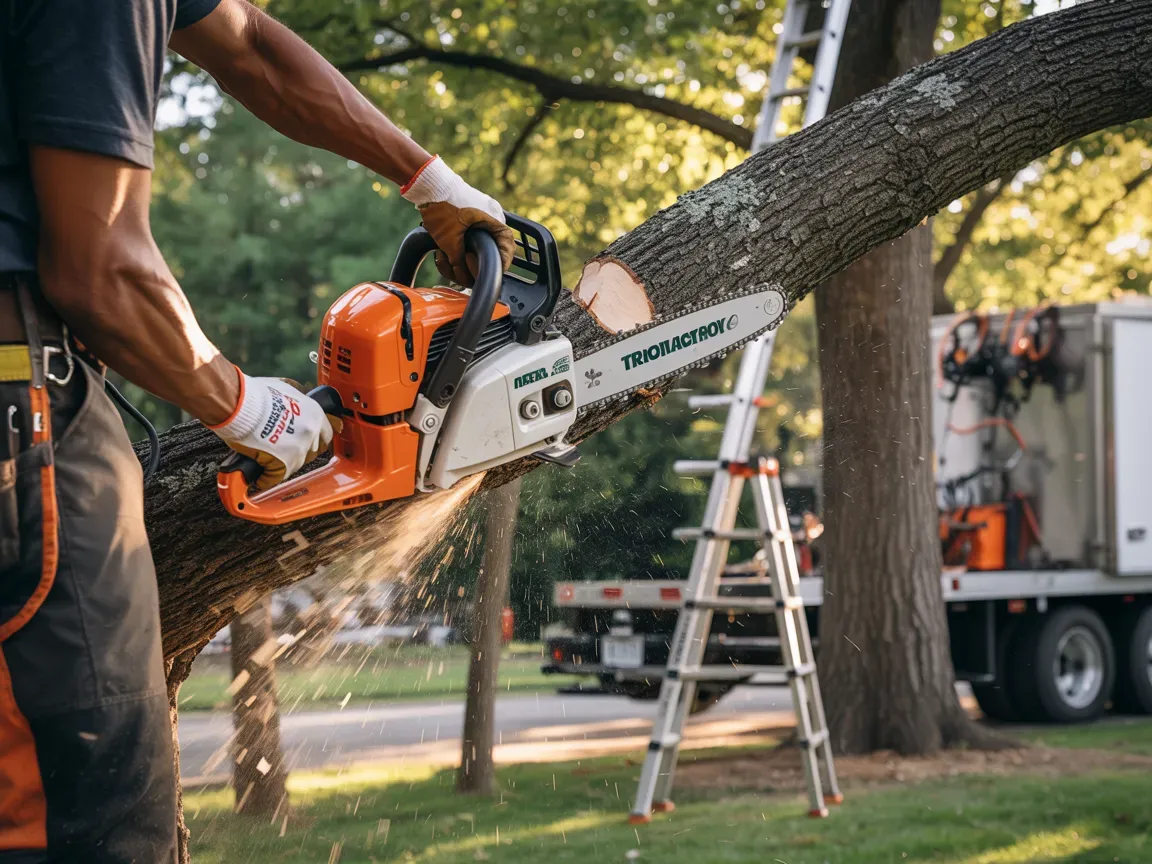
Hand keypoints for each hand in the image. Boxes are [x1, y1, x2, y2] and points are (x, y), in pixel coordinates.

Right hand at [208, 371, 340, 490]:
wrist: (241, 405)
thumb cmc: (257, 395)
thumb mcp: (284, 389)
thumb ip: (294, 400)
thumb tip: (292, 403)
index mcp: (314, 414)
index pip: (327, 433)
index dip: (317, 439)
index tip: (311, 443)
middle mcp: (311, 432)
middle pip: (312, 450)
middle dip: (299, 452)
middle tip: (285, 452)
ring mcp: (299, 449)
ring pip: (296, 464)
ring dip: (284, 465)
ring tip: (269, 463)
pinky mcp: (283, 463)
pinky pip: (277, 477)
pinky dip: (267, 479)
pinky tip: (260, 478)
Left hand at [401, 155, 515, 285]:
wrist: (427, 182)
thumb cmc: (441, 206)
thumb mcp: (449, 240)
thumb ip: (459, 261)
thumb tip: (462, 277)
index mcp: (494, 219)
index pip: (507, 246)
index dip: (501, 262)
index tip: (490, 273)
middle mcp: (491, 214)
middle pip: (491, 245)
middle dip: (475, 260)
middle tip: (461, 268)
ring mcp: (480, 210)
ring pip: (478, 240)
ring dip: (462, 253)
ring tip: (444, 257)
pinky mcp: (468, 209)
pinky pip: (470, 231)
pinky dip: (459, 242)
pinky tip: (441, 249)